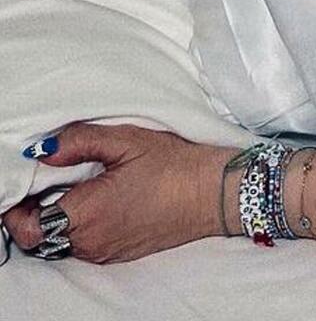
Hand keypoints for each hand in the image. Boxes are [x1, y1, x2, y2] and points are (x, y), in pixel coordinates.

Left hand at [2, 123, 233, 263]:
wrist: (217, 192)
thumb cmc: (175, 165)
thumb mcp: (127, 140)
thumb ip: (78, 142)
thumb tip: (42, 151)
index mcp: (86, 213)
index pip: (25, 225)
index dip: (17, 207)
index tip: (26, 184)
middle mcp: (92, 241)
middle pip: (40, 235)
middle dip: (37, 210)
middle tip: (54, 179)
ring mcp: (107, 251)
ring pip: (62, 241)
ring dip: (61, 218)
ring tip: (81, 186)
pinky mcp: (121, 253)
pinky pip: (86, 244)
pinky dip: (82, 226)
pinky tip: (103, 200)